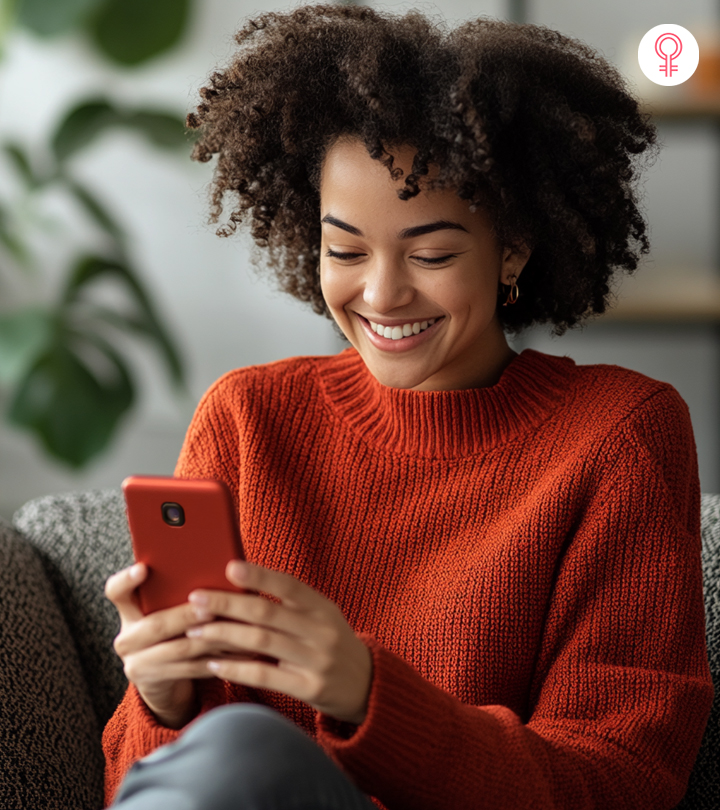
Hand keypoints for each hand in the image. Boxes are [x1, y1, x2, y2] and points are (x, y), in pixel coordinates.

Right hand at [105, 563, 254, 728]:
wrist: (160, 678)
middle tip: (212, 608)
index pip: (116, 591)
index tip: (143, 568)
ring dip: (212, 639)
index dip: (127, 579)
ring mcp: (137, 664)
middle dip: (187, 616)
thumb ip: (177, 592)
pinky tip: (242, 653)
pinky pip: (191, 669)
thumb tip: (220, 566)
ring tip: (238, 630)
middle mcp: (127, 638)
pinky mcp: (155, 682)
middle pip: (155, 625)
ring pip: (178, 649)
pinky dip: (220, 660)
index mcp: (128, 611)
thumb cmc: (172, 630)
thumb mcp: (166, 609)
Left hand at [185, 560, 372, 723]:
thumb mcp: (322, 617)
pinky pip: (265, 676)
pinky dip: (236, 669)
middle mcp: (321, 631)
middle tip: (196, 599)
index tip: (230, 566)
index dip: (260, 575)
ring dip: (223, 635)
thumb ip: (290, 604)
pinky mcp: (310, 689)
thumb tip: (243, 583)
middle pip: (267, 613)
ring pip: (261, 643)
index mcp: (323, 607)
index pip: (289, 585)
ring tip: (196, 630)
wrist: (367, 686)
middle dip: (227, 604)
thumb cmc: (332, 644)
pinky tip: (214, 664)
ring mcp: (316, 661)